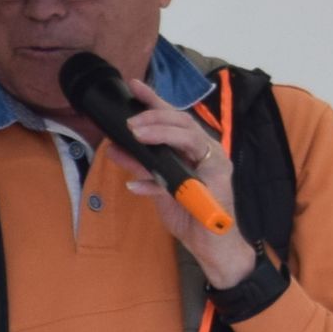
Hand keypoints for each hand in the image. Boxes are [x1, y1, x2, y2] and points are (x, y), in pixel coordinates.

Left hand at [112, 93, 258, 288]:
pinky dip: (158, 180)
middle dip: (154, 116)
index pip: (174, 118)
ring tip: (135, 135)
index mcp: (194, 148)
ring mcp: (215, 164)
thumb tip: (114, 149)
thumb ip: (141, 168)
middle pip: (183, 122)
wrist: (211, 245)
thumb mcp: (157, 188)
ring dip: (160, 134)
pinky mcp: (217, 181)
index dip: (155, 101)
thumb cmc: (189, 214)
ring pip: (190, 138)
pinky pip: (187, 174)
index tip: (134, 86)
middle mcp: (208, 151)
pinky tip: (138, 185)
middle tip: (129, 121)